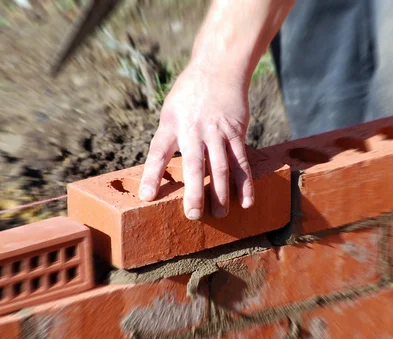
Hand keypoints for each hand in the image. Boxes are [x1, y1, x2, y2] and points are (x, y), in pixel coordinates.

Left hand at [138, 65, 254, 219]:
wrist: (218, 68)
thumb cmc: (190, 94)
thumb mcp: (171, 110)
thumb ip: (169, 138)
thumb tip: (160, 170)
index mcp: (171, 124)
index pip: (158, 153)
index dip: (152, 176)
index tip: (146, 197)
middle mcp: (193, 129)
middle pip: (193, 165)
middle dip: (193, 192)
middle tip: (193, 215)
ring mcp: (217, 132)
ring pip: (220, 167)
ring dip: (220, 193)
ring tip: (219, 215)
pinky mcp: (236, 133)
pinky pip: (241, 161)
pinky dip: (245, 183)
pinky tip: (246, 201)